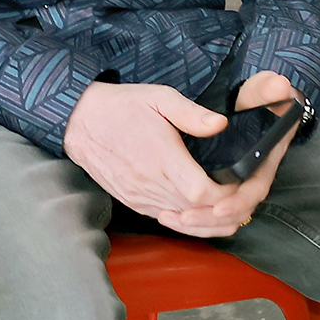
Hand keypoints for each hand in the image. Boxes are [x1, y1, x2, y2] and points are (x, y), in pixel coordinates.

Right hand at [62, 79, 224, 229]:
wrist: (80, 121)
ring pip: (182, 222)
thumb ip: (192, 113)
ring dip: (205, 219)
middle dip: (223, 210)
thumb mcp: (159, 97)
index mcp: (162, 157)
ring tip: (224, 207)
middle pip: (196, 213)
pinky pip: (164, 219)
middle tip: (239, 196)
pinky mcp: (131, 202)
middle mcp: (150, 183)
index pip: (202, 194)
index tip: (237, 183)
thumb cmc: (121, 107)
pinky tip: (196, 209)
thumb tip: (221, 125)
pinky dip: (184, 219)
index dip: (226, 195)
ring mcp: (139, 196)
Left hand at [175, 71, 307, 237]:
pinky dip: (198, 221)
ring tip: (174, 220)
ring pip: (226, 219)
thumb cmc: (261, 98)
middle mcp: (256, 176)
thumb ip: (265, 89)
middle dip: (211, 219)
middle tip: (183, 218)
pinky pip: (216, 215)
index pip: (254, 189)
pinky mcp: (229, 189)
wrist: (269, 106)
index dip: (237, 200)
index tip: (218, 205)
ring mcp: (243, 184)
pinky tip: (173, 217)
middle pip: (237, 212)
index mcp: (265, 157)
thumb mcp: (257, 90)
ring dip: (202, 224)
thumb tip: (279, 85)